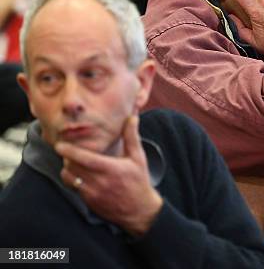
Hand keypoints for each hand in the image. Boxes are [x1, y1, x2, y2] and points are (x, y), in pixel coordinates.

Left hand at [56, 115, 162, 236]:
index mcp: (110, 169)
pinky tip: (80, 174)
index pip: (84, 158)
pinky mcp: (88, 201)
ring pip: (70, 177)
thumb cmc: (139, 181)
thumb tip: (132, 117)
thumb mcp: (138, 157)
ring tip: (74, 162)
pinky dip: (72, 179)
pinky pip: (73, 187)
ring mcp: (92, 193)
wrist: (139, 210)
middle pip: (73, 167)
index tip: (60, 145)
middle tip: (68, 150)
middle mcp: (99, 182)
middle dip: (67, 157)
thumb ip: (132, 136)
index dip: (69, 151)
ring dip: (68, 168)